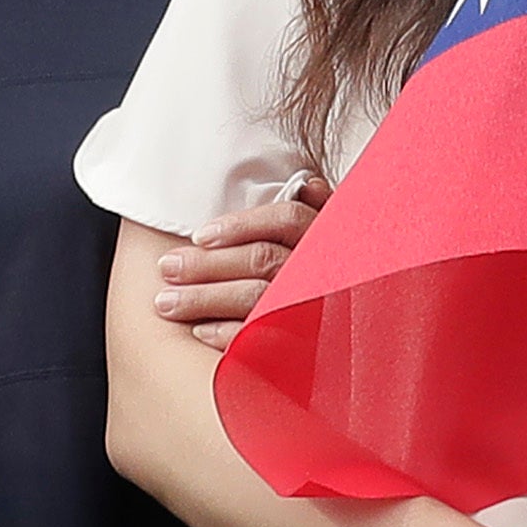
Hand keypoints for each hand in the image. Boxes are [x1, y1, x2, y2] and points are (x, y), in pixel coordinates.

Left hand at [149, 181, 323, 336]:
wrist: (359, 332)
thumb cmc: (333, 276)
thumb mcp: (336, 237)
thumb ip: (319, 210)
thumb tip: (307, 184)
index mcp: (328, 236)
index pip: (286, 219)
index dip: (241, 225)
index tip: (199, 235)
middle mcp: (324, 268)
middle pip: (262, 259)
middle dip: (207, 264)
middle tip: (167, 268)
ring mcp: (317, 306)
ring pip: (257, 297)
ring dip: (205, 299)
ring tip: (167, 303)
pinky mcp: (307, 341)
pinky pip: (264, 338)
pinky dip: (229, 334)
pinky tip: (200, 332)